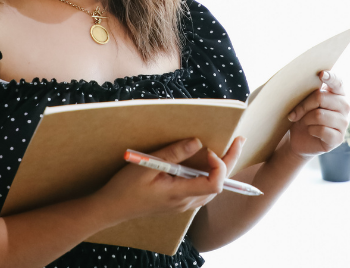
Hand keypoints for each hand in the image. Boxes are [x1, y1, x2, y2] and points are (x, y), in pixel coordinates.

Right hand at [93, 136, 244, 222]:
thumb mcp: (147, 165)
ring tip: (228, 150)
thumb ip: (173, 154)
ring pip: (212, 189)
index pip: (214, 184)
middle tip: (238, 140)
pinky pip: (201, 190)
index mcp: (179, 194)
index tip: (210, 148)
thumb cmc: (125, 188)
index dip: (219, 165)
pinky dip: (210, 176)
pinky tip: (208, 163)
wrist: (111, 208)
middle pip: (218, 185)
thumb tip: (197, 141)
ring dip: (222, 169)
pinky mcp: (177, 203)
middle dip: (230, 162)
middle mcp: (185, 203)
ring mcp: (182, 205)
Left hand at [284, 71, 349, 158]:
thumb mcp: (304, 102)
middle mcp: (345, 106)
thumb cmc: (303, 116)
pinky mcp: (339, 138)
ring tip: (305, 123)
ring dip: (306, 120)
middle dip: (303, 106)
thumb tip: (304, 84)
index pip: (337, 82)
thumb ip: (309, 93)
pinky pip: (322, 130)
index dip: (330, 77)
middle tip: (294, 113)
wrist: (300, 139)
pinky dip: (311, 131)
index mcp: (337, 93)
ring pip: (319, 115)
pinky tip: (311, 132)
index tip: (321, 74)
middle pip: (321, 98)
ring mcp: (343, 122)